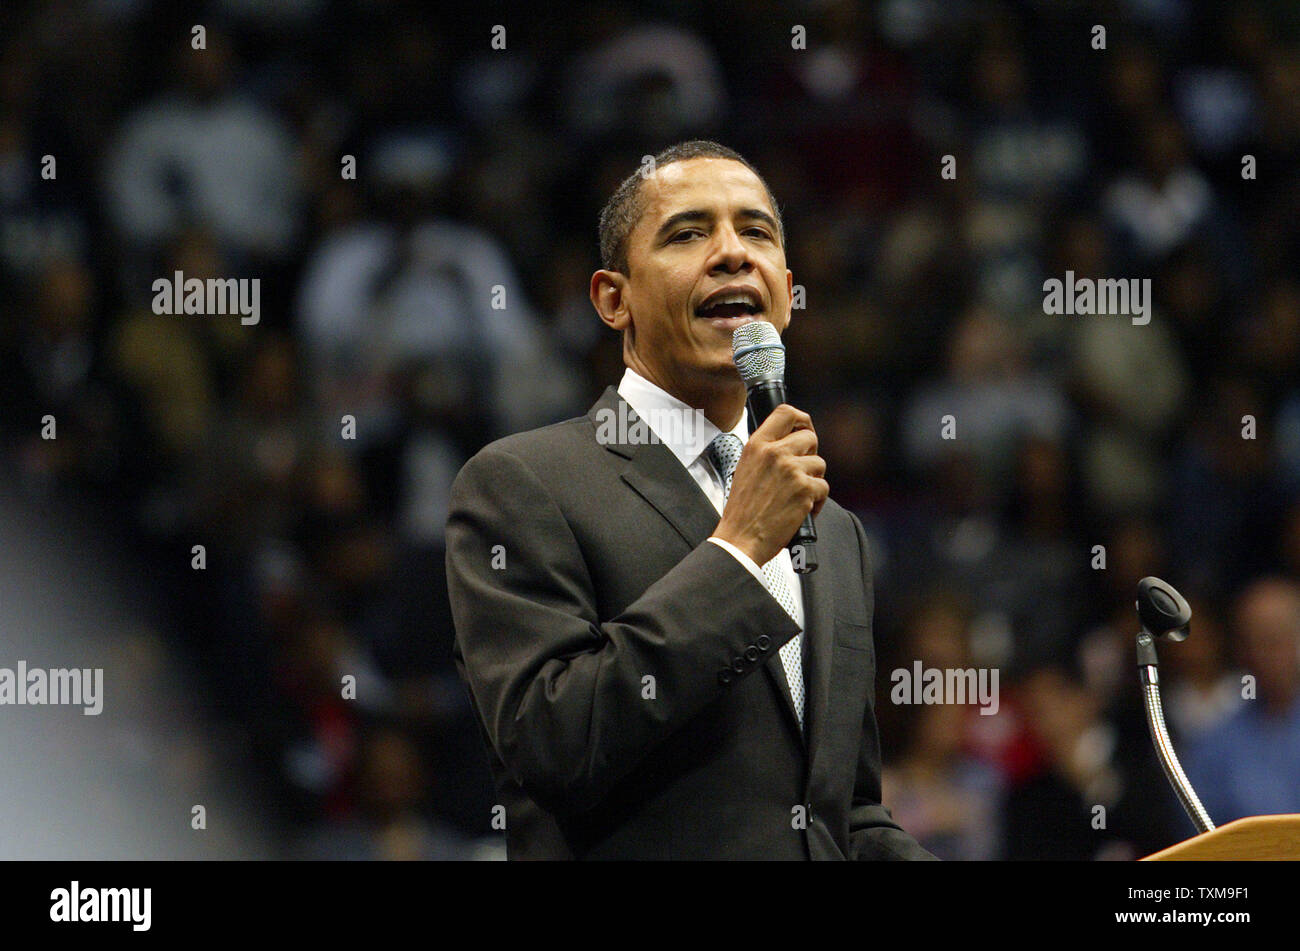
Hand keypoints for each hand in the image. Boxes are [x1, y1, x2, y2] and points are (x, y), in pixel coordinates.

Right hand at [713, 404, 827, 566]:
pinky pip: (823, 487)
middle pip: (810, 437)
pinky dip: (817, 500)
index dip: (801, 420)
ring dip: (814, 480)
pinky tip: (802, 508)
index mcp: (757, 445)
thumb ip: (766, 452)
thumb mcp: (745, 468)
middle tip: (802, 470)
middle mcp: (774, 453)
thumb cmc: (742, 510)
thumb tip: (789, 444)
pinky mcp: (805, 489)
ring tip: (798, 494)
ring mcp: (791, 470)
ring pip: (819, 464)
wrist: (741, 538)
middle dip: (811, 453)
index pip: (786, 413)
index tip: (804, 429)